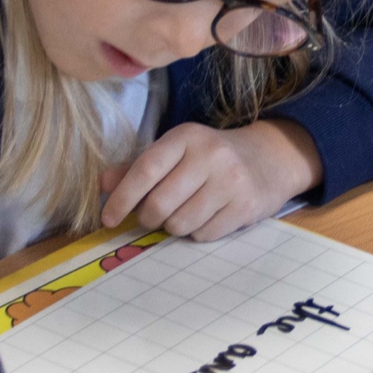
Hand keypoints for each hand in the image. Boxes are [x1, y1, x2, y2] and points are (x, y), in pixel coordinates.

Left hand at [99, 120, 321, 240]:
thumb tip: (103, 184)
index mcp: (186, 137)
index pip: (146, 169)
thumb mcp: (176, 152)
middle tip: (151, 217)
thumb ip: (138, 166)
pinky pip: (204, 235)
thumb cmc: (211, 157)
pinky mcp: (247, 206)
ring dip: (173, 227)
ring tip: (183, 213)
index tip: (108, 218)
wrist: (269, 158)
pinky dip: (197, 233)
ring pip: (180, 224)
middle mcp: (210, 155)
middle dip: (148, 218)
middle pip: (160, 204)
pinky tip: (206, 217)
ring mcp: (231, 181)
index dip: (122, 198)